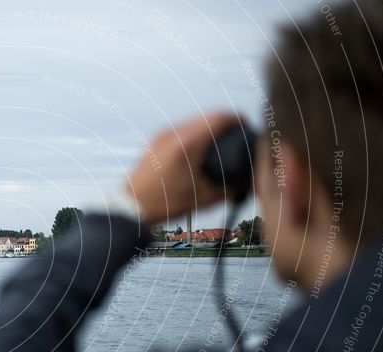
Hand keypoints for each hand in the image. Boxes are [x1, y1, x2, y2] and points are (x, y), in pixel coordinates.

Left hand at [125, 112, 242, 223]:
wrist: (132, 206)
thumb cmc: (166, 203)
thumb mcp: (204, 197)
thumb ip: (231, 189)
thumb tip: (250, 183)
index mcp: (188, 144)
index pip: (220, 118)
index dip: (238, 119)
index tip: (248, 126)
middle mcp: (174, 133)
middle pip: (208, 115)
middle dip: (226, 121)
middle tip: (239, 132)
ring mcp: (162, 134)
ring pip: (194, 119)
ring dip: (209, 124)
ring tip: (222, 136)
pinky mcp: (156, 139)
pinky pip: (181, 126)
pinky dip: (195, 130)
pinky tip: (201, 142)